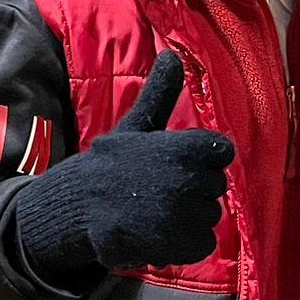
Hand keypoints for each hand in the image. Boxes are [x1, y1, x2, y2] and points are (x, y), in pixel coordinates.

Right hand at [21, 52, 231, 275]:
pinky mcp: (183, 244)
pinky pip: (204, 242)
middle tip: (158, 189)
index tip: (177, 162)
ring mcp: (187, 214)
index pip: (222, 150)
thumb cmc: (112, 164)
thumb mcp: (138, 125)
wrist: (78, 208)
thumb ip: (161, 93)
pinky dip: (184, 243)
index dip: (203, 157)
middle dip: (193, 188)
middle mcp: (191, 179)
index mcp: (187, 147)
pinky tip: (158, 233)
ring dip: (187, 217)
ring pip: (210, 215)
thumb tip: (171, 55)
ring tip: (154, 212)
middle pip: (216, 185)